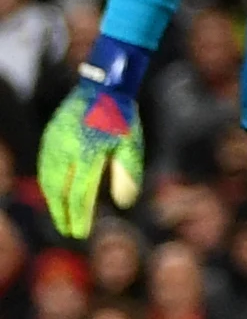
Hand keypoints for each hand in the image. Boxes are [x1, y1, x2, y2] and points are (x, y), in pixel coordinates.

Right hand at [38, 36, 149, 238]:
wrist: (102, 86)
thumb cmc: (122, 117)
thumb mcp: (130, 145)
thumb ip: (128, 174)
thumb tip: (125, 203)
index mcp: (89, 153)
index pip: (80, 193)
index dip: (79, 216)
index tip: (80, 232)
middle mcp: (67, 149)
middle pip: (59, 191)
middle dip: (63, 214)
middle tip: (69, 231)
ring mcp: (54, 142)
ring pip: (47, 180)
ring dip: (53, 201)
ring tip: (61, 217)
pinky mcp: (50, 136)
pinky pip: (44, 166)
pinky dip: (47, 184)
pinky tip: (54, 194)